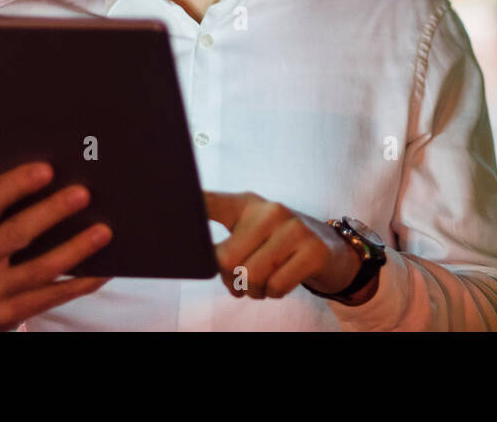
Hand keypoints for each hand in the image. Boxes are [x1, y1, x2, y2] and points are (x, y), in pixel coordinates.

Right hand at [0, 162, 112, 330]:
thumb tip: (55, 181)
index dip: (17, 184)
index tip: (48, 169)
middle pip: (16, 233)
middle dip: (51, 212)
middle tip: (83, 193)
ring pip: (39, 269)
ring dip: (75, 249)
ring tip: (103, 231)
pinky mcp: (7, 315)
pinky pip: (51, 297)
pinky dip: (80, 283)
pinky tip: (103, 270)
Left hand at [202, 191, 361, 299]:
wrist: (329, 248)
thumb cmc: (276, 244)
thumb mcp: (250, 232)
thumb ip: (223, 243)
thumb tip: (198, 261)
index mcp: (247, 204)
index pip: (210, 202)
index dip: (189, 206)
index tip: (166, 203)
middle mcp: (271, 210)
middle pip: (225, 259)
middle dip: (229, 280)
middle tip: (239, 281)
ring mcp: (295, 228)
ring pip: (250, 276)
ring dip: (252, 290)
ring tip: (261, 283)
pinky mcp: (313, 250)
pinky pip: (275, 287)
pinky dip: (273, 294)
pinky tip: (280, 283)